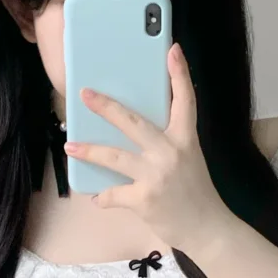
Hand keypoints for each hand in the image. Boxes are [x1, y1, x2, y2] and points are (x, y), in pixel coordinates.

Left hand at [62, 42, 229, 253]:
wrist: (206, 228)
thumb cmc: (195, 192)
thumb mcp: (189, 158)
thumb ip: (166, 142)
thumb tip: (133, 130)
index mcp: (186, 139)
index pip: (185, 100)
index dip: (179, 74)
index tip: (172, 50)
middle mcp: (171, 153)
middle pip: (134, 122)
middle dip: (107, 107)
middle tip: (86, 94)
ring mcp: (156, 176)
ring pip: (114, 157)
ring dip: (89, 150)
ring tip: (71, 145)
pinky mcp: (144, 199)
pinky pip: (114, 194)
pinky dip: (104, 197)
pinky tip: (97, 197)